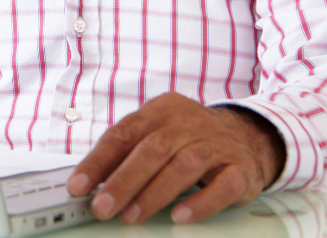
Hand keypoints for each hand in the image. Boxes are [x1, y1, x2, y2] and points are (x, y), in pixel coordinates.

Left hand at [65, 93, 284, 224]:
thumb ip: (128, 153)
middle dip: (123, 181)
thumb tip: (91, 183)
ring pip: (184, 166)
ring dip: (154, 194)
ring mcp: (217, 144)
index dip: (98, 161)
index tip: (78, 186)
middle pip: (153, 149)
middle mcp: (189, 123)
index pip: (124, 133)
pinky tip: (180, 216)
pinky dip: (200, 203)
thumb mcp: (159, 133)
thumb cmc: (190, 138)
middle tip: (102, 207)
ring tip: (131, 216)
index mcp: (161, 110)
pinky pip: (221, 186)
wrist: (248, 135)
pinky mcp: (239, 168)